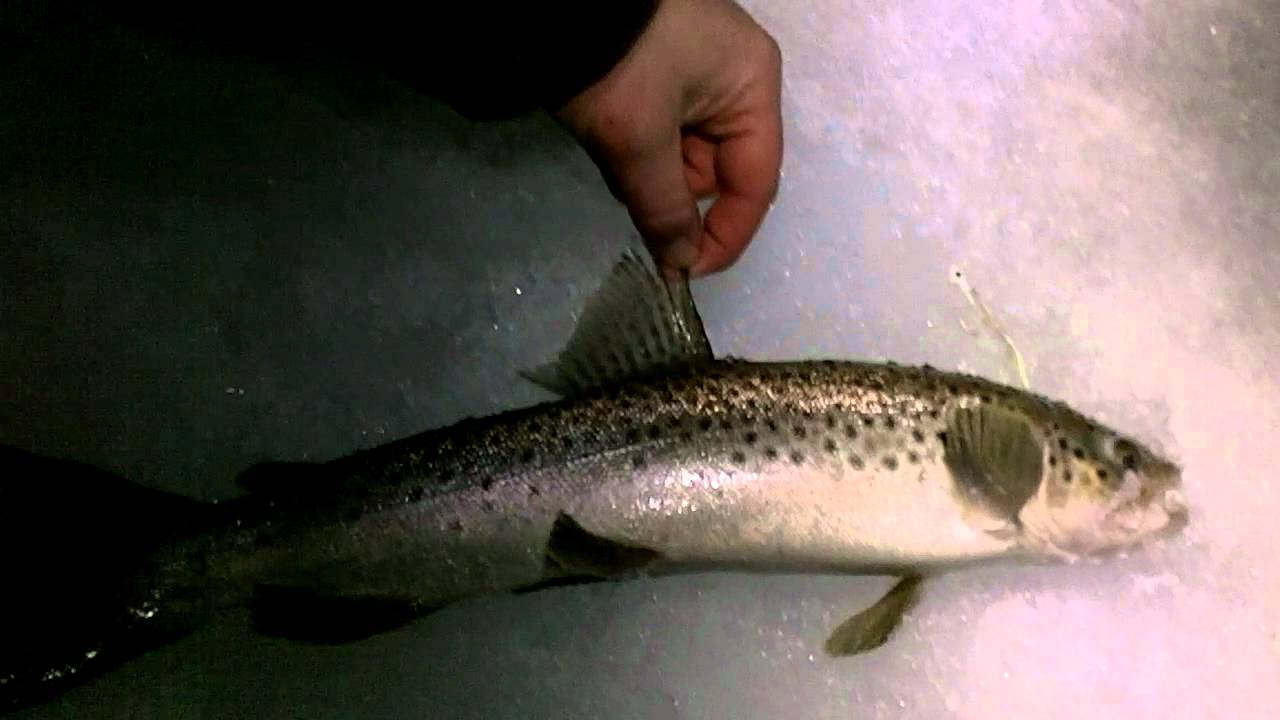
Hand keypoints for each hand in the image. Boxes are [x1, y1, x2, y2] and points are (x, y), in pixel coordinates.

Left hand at [554, 0, 782, 275]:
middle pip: (718, 170)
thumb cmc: (618, 64)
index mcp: (753, 86)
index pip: (755, 183)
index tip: (685, 271)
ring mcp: (697, 71)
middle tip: (632, 188)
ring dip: (649, 171)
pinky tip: (609, 133)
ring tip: (614, 148)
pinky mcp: (660, 70)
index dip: (726, 235)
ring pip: (683, 155)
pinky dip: (635, 148)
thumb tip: (682, 268)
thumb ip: (666, 211)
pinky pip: (661, 131)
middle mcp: (736, 78)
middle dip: (674, 193)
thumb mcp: (640, 143)